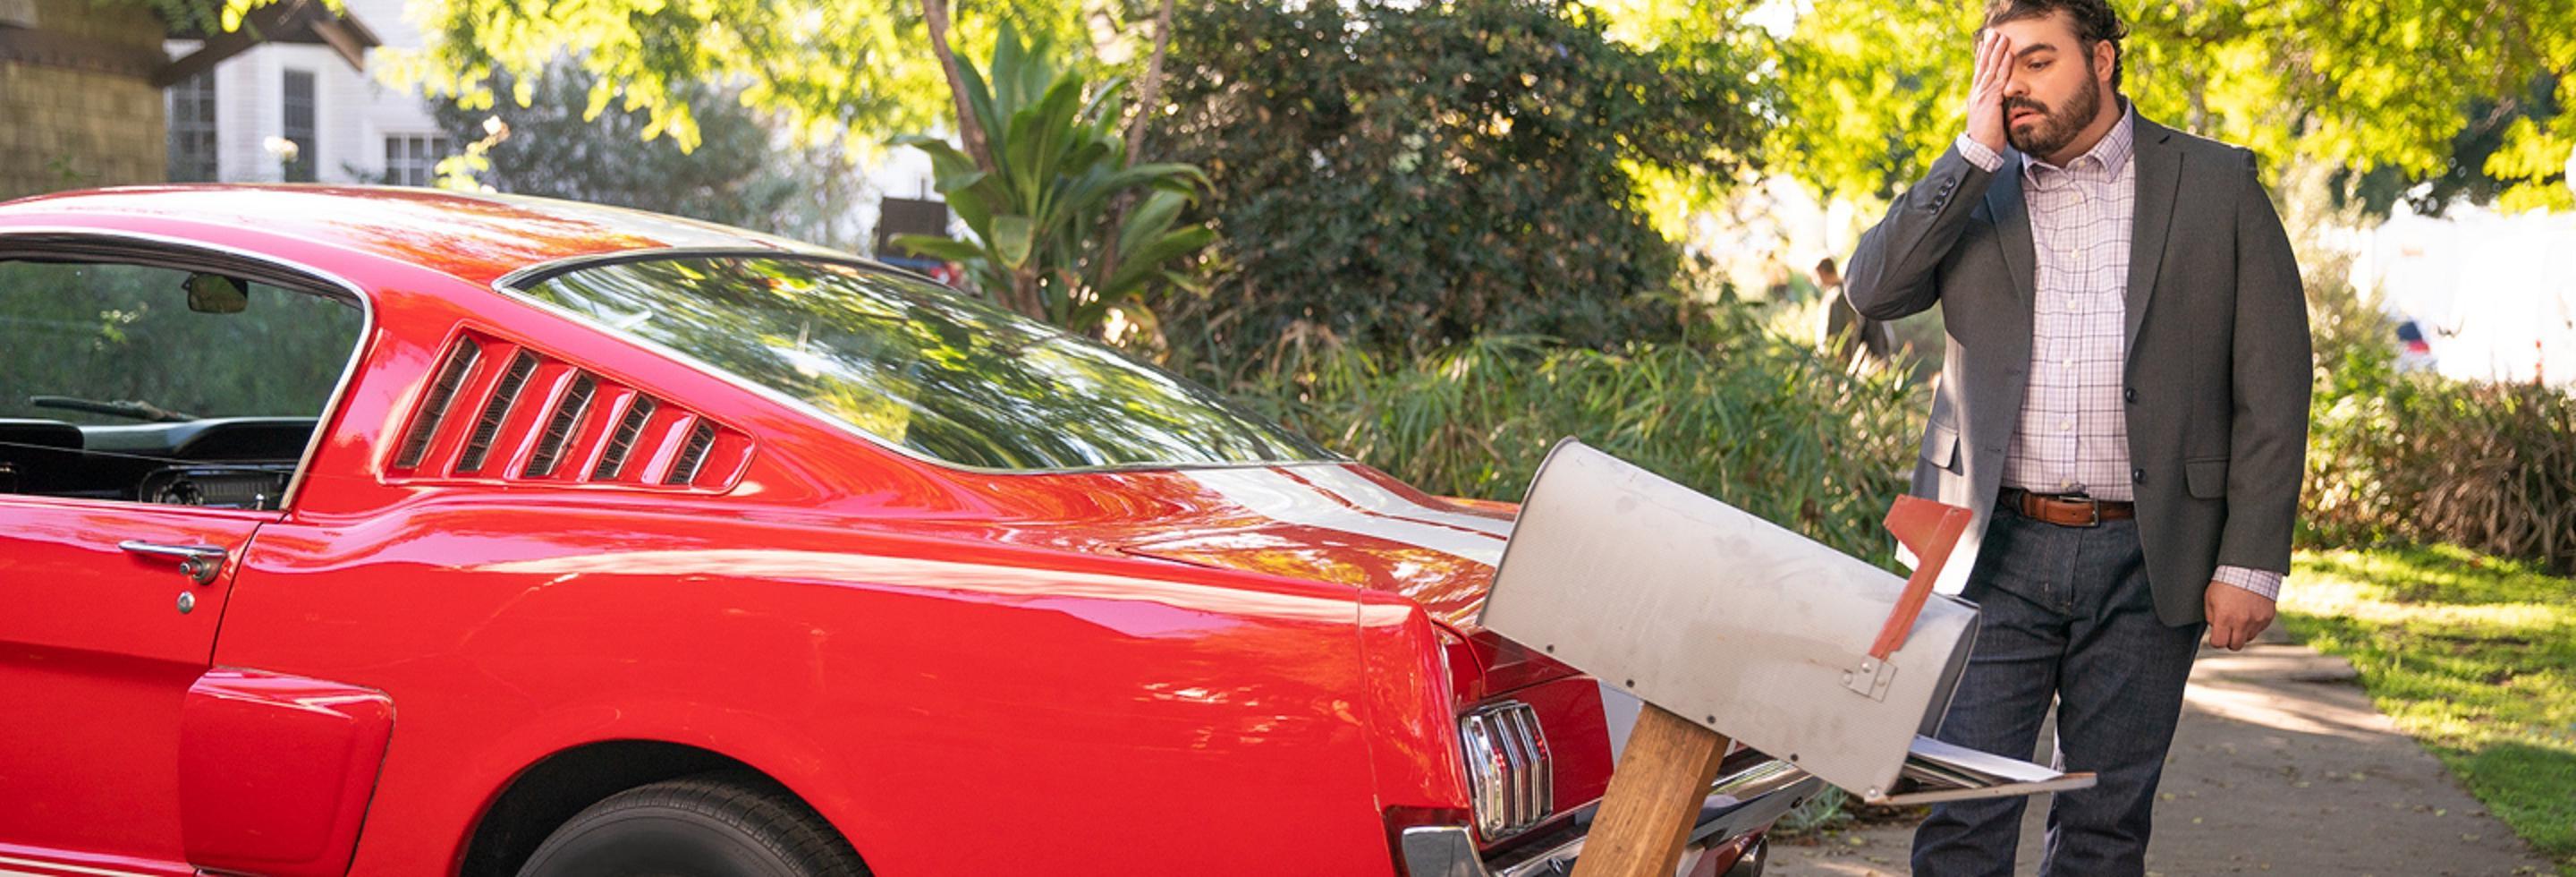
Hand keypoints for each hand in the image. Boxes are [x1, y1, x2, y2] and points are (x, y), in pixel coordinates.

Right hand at [1965, 31, 2012, 153]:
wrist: (1980, 150)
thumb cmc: (1987, 137)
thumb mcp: (1989, 118)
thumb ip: (1993, 106)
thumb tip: (1999, 100)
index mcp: (1976, 96)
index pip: (1979, 72)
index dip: (1982, 57)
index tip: (1984, 44)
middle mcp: (1977, 93)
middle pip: (1983, 66)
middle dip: (1988, 49)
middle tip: (1992, 33)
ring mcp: (1982, 95)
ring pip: (1990, 68)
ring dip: (1996, 52)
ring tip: (2001, 38)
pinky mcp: (1990, 100)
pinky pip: (1998, 79)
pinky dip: (2003, 66)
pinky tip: (2008, 55)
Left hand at [2204, 583, 2275, 650]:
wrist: (2249, 569)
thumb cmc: (2226, 581)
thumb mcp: (2210, 598)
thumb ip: (2211, 617)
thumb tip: (2215, 629)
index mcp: (2224, 617)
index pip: (2219, 643)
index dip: (2216, 641)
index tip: (2216, 636)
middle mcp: (2242, 621)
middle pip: (2235, 646)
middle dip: (2229, 640)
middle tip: (2227, 630)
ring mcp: (2257, 620)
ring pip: (2248, 638)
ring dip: (2242, 632)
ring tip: (2239, 617)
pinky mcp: (2268, 617)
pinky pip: (2259, 629)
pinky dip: (2254, 624)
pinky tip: (2249, 611)